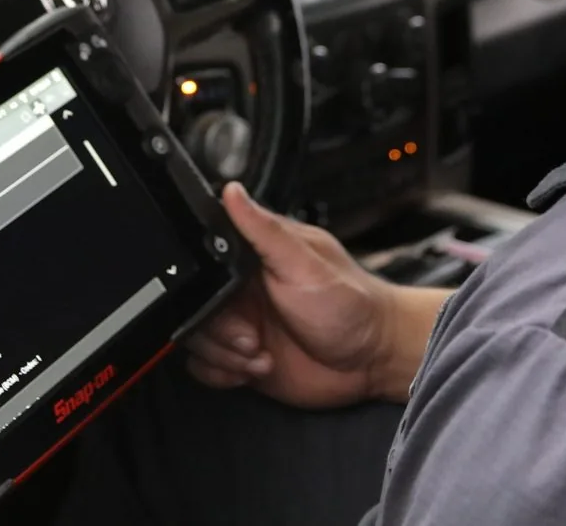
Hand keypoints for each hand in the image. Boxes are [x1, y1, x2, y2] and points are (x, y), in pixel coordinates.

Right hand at [186, 182, 448, 408]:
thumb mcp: (305, 263)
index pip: (200, 263)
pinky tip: (254, 369)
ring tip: (259, 355)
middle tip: (251, 338)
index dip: (201, 287)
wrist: (373, 359)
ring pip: (196, 339)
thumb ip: (265, 230)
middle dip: (217, 330)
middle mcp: (240, 290)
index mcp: (251, 258)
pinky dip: (223, 373)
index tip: (225, 302)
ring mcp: (239, 325)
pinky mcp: (241, 358)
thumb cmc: (350, 303)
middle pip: (192, 306)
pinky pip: (205, 367)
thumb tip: (232, 191)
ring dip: (223, 355)